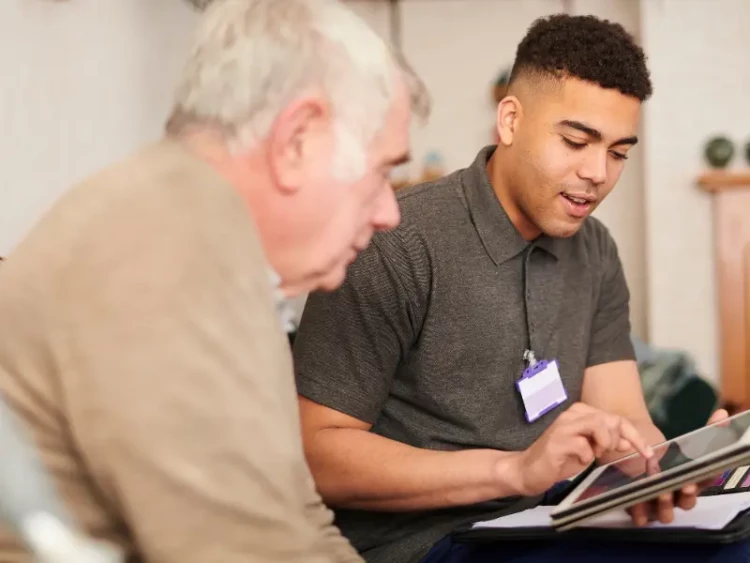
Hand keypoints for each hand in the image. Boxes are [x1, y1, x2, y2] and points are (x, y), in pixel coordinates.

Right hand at [515, 402, 652, 496]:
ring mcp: (564, 426)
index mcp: (581, 413)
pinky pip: (584, 446)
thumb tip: (631, 442)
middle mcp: (572, 414)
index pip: (615, 418)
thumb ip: (608, 443)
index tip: (648, 452)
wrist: (528, 470)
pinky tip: (577, 461)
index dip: (635, 435)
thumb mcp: (589, 450)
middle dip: (617, 440)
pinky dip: (586, 457)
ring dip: (603, 443)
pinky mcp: (557, 441)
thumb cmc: (559, 460)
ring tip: (594, 454)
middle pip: (610, 419)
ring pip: (598, 424)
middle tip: (607, 453)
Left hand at [628, 408, 728, 525]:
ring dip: (665, 506)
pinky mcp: (638, 503)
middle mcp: (677, 494)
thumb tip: (723, 413)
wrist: (630, 439)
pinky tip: (637, 509)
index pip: (704, 483)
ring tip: (659, 493)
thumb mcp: (684, 439)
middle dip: (685, 496)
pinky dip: (641, 513)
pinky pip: (642, 516)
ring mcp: (659, 501)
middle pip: (687, 502)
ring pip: (667, 513)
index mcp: (692, 479)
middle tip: (681, 486)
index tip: (700, 476)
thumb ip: (707, 429)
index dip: (704, 482)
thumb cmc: (664, 445)